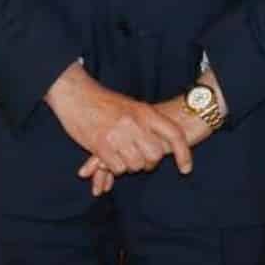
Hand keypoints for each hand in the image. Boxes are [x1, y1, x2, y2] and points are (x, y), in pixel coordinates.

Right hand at [78, 74, 224, 185]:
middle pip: (155, 155)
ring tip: (123, 157)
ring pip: (136, 164)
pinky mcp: (101, 146)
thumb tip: (164, 141)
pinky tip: (110, 160)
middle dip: (150, 163)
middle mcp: (135, 123)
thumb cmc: (105, 102)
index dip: (183, 153)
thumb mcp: (132, 106)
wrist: (77, 96)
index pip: (174, 134)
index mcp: (146, 112)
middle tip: (142, 160)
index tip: (186, 169)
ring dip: (131, 166)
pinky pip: (117, 168)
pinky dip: (116, 169)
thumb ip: (147, 122)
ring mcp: (118, 135)